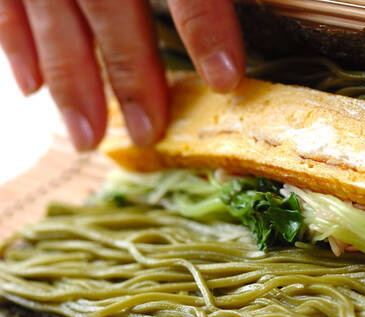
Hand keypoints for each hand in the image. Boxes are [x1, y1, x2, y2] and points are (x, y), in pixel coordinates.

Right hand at [0, 0, 243, 150]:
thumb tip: (226, 46)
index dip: (205, 29)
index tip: (226, 80)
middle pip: (111, 10)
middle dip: (132, 75)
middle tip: (149, 132)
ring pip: (53, 18)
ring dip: (71, 82)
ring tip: (86, 138)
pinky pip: (6, 4)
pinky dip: (15, 44)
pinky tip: (31, 87)